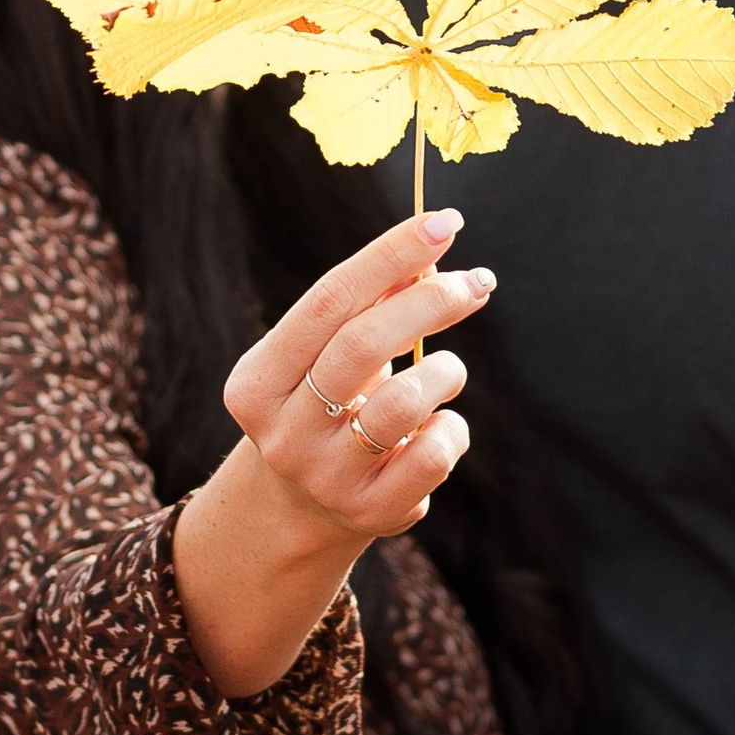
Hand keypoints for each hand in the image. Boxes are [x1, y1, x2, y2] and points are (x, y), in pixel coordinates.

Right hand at [174, 207, 495, 694]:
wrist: (302, 509)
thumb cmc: (325, 405)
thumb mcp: (327, 357)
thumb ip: (370, 304)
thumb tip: (432, 243)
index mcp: (257, 382)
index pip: (328, 300)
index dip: (391, 254)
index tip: (446, 221)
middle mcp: (282, 433)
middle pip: (362, 345)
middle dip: (430, 302)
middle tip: (477, 282)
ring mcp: (326, 478)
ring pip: (406, 403)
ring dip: (446, 372)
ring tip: (448, 372)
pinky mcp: (372, 513)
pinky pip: (435, 454)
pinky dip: (452, 428)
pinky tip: (438, 427)